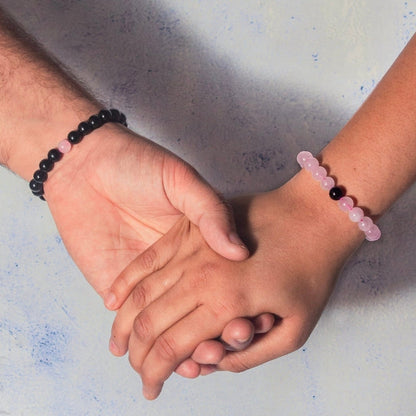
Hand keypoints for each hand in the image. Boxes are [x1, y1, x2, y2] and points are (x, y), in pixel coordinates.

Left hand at [43, 123, 261, 373]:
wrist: (83, 164)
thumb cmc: (136, 163)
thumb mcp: (181, 180)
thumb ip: (209, 211)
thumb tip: (239, 250)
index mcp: (196, 242)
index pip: (226, 281)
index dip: (244, 302)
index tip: (258, 321)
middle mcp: (176, 265)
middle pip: (202, 310)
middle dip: (219, 333)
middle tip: (232, 343)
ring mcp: (146, 278)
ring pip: (171, 324)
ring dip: (187, 348)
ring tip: (201, 362)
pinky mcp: (114, 286)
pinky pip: (133, 323)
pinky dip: (150, 345)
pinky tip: (167, 360)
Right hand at [108, 172, 362, 398]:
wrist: (313, 216)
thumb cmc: (311, 270)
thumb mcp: (297, 328)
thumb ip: (252, 355)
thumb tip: (218, 364)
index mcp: (225, 303)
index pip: (172, 348)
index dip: (155, 373)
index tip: (150, 388)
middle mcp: (200, 277)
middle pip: (151, 324)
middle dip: (138, 354)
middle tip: (136, 370)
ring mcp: (191, 249)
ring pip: (143, 293)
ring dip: (125, 322)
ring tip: (117, 343)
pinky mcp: (187, 229)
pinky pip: (147, 258)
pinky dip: (126, 282)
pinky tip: (112, 299)